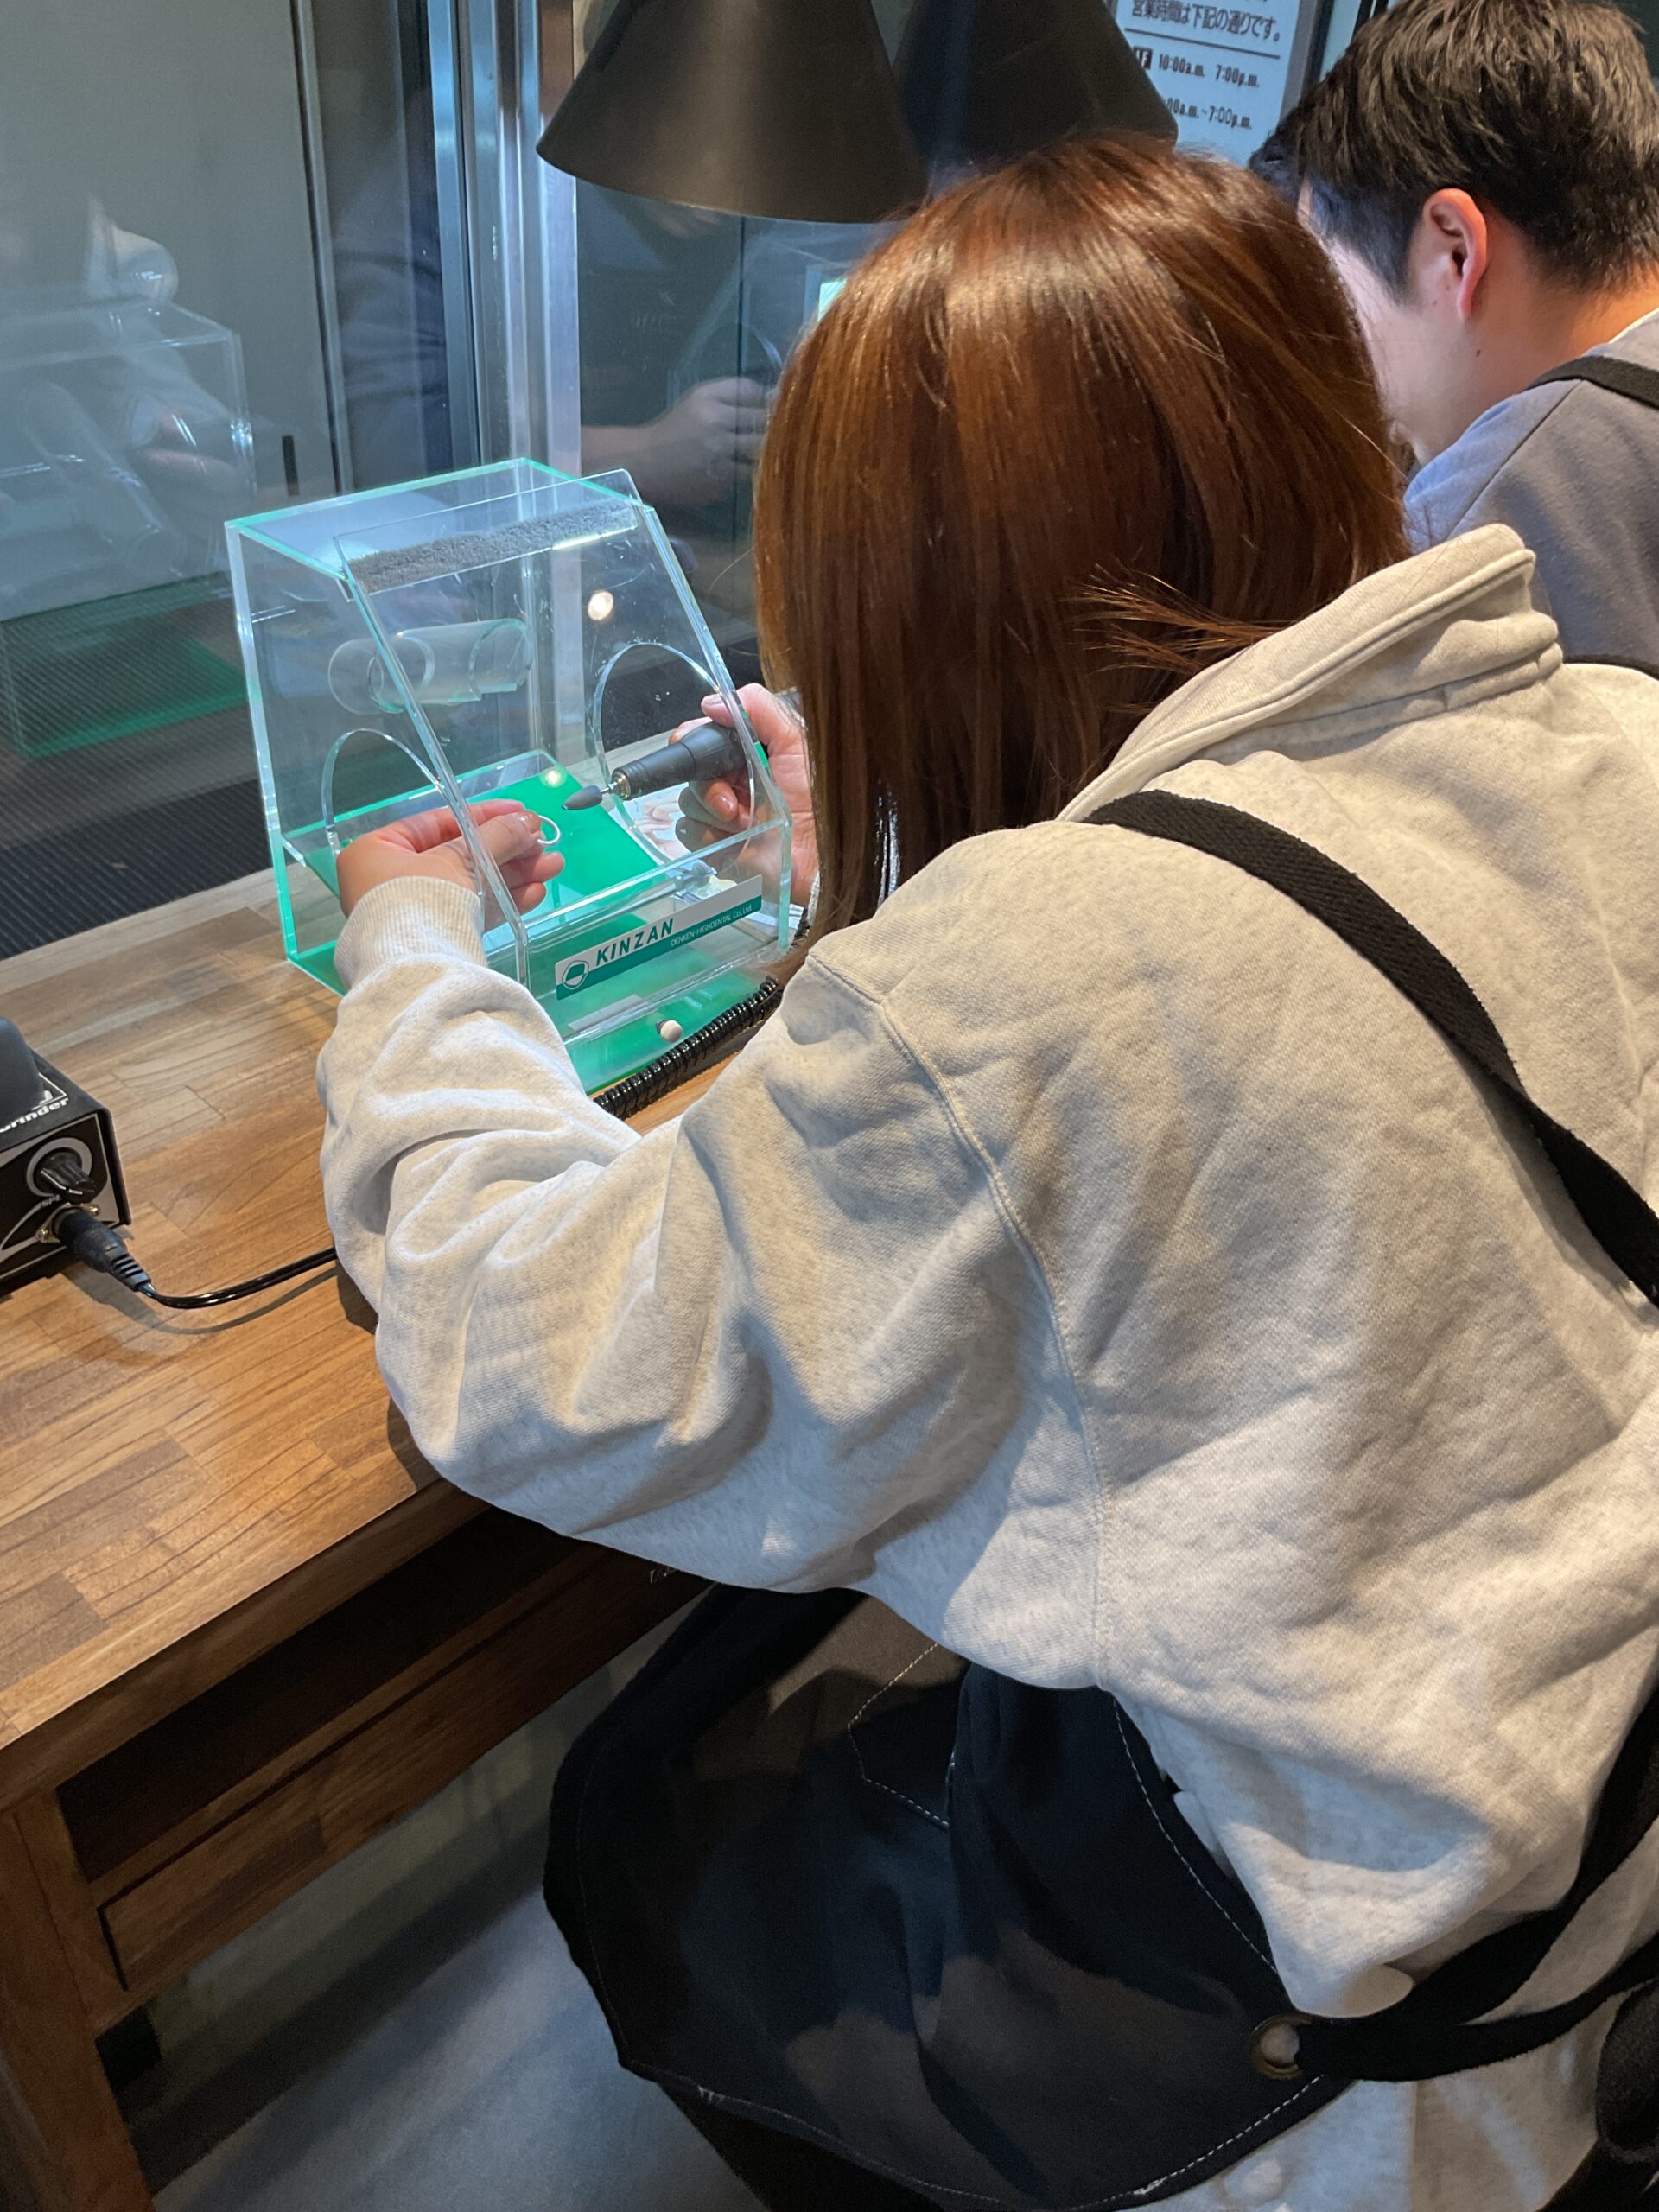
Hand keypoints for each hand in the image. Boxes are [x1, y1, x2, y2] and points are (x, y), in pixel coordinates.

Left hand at [337, 801, 561, 920]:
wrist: (415, 970)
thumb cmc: (422, 900)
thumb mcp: (461, 860)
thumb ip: (496, 836)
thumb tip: (529, 821)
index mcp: (378, 851)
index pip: (437, 824)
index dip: (484, 815)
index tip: (520, 812)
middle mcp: (388, 881)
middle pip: (459, 856)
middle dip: (507, 850)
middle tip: (544, 844)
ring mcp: (411, 914)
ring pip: (469, 886)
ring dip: (513, 875)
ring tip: (553, 865)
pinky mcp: (433, 941)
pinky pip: (469, 912)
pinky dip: (501, 901)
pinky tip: (535, 892)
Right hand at [624, 378, 770, 506]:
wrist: (646, 464)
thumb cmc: (676, 428)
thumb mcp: (699, 399)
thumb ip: (734, 392)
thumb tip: (775, 396)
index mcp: (708, 401)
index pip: (752, 393)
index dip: (762, 400)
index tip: (763, 407)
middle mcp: (715, 427)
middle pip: (761, 423)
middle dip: (766, 426)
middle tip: (760, 430)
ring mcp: (719, 459)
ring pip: (758, 453)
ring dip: (758, 452)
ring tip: (743, 450)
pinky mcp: (720, 485)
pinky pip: (745, 475)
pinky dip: (743, 471)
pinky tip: (728, 468)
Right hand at [676, 684, 815, 907]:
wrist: (818, 852)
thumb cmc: (815, 798)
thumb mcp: (795, 741)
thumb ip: (759, 709)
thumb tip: (712, 702)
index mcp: (745, 755)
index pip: (702, 738)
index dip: (694, 740)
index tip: (697, 747)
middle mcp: (730, 782)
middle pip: (690, 771)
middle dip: (708, 784)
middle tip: (731, 800)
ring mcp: (720, 815)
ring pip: (687, 802)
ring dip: (713, 813)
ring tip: (743, 821)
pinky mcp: (715, 844)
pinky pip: (690, 833)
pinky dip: (709, 836)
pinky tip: (734, 839)